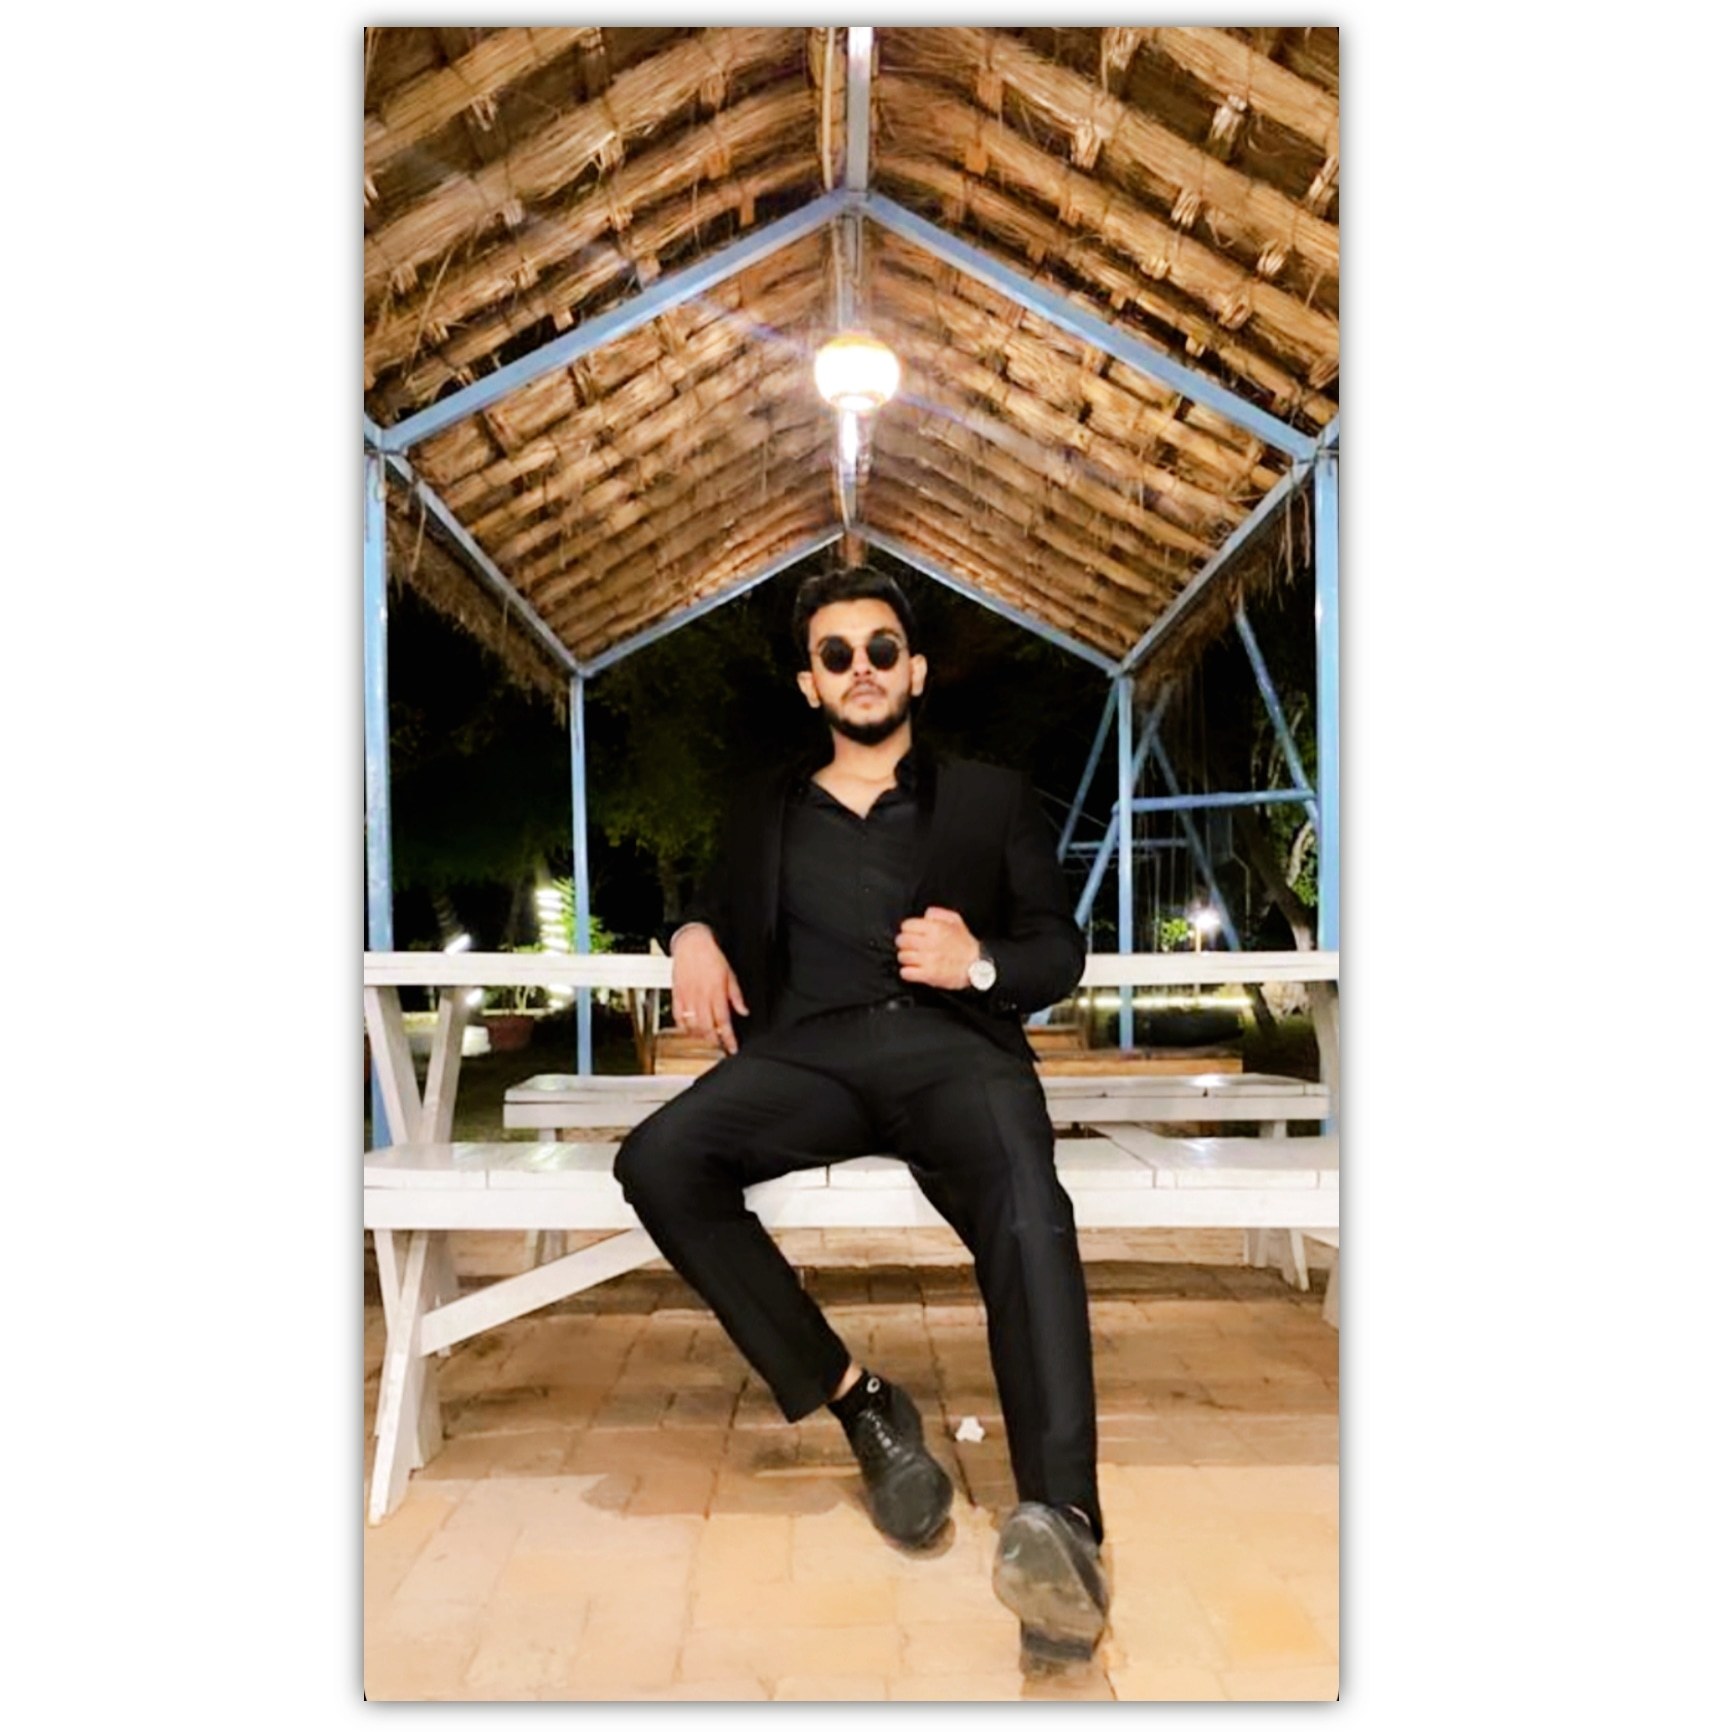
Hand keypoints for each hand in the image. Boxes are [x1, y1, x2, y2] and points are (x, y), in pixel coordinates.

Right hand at [670, 925, 748, 1054]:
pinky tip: (689, 1030)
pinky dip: (683, 1027)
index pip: (724, 1022)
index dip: (729, 1038)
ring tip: (707, 1039)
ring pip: (692, 1026)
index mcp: (717, 993)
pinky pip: (678, 1017)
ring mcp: (687, 998)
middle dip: (715, 1041)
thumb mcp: (731, 975)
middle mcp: (701, 998)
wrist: (692, 944)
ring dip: (700, 1037)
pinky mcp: (677, 995)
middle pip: (708, 1028)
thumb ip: (736, 996)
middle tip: (720, 1045)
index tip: (732, 1047)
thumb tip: (743, 1010)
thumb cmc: (711, 957)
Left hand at [896, 906, 980, 991]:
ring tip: (913, 958)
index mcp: (936, 928)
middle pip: (902, 941)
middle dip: (904, 943)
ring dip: (905, 958)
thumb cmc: (966, 944)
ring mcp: (928, 960)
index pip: (907, 925)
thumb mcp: (956, 921)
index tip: (911, 933)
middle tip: (909, 946)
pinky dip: (907, 972)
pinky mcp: (928, 975)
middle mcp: (930, 943)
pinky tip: (913, 970)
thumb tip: (925, 914)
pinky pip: (906, 973)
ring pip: (902, 957)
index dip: (908, 929)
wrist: (976, 965)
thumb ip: (939, 913)